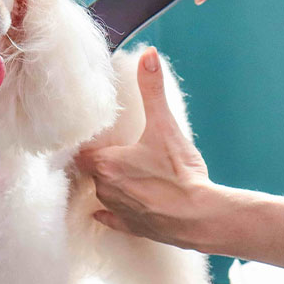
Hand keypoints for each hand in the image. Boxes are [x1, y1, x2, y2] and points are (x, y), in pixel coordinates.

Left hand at [75, 47, 228, 250]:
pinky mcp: (132, 228)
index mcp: (106, 164)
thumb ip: (153, 90)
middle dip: (103, 162)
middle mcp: (106, 189)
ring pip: (103, 194)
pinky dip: (110, 214)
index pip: (83, 151)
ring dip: (111, 184)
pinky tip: (106, 212)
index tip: (98, 138)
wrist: (201, 216)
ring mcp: (119, 211)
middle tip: (117, 151)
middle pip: (93, 171)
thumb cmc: (180, 173)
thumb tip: (148, 55)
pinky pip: (112, 219)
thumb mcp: (166, 126)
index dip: (91, 144)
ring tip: (127, 174)